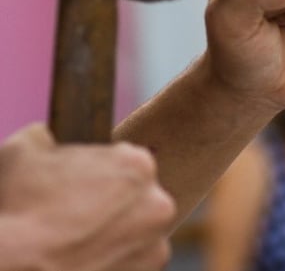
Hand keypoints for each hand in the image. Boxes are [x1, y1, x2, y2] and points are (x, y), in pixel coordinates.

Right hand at [0, 124, 175, 270]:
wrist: (9, 266)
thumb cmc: (15, 207)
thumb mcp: (23, 151)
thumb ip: (48, 138)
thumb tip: (47, 138)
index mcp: (138, 165)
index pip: (125, 160)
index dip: (98, 171)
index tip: (79, 184)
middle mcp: (158, 204)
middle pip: (137, 197)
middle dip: (112, 203)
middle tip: (76, 214)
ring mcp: (156, 244)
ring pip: (138, 232)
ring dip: (115, 234)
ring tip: (77, 240)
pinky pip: (133, 262)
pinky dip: (113, 261)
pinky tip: (85, 257)